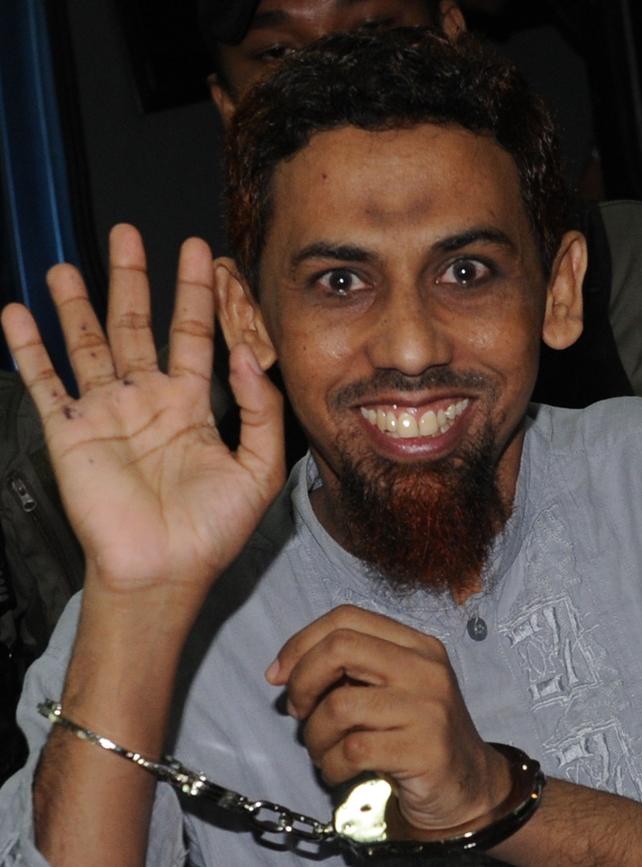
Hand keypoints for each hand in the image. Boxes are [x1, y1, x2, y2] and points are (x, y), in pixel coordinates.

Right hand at [1, 225, 284, 602]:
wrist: (163, 571)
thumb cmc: (212, 530)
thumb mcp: (258, 468)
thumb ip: (261, 408)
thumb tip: (247, 352)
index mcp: (190, 406)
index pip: (193, 334)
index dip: (197, 293)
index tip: (201, 251)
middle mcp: (146, 400)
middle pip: (135, 325)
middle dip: (132, 279)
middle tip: (127, 233)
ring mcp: (105, 414)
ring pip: (87, 344)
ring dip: (75, 304)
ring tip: (66, 264)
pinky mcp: (70, 433)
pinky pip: (45, 383)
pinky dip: (29, 349)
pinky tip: (16, 313)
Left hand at [267, 605, 510, 833]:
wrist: (468, 787)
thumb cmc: (414, 734)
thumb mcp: (390, 688)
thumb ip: (350, 670)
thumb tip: (282, 671)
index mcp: (415, 643)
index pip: (346, 617)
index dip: (302, 641)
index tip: (278, 673)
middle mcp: (425, 667)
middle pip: (340, 647)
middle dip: (302, 679)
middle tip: (297, 710)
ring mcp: (429, 707)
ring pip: (340, 705)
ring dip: (314, 734)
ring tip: (321, 750)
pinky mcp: (425, 750)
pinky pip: (353, 749)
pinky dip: (331, 764)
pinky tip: (337, 771)